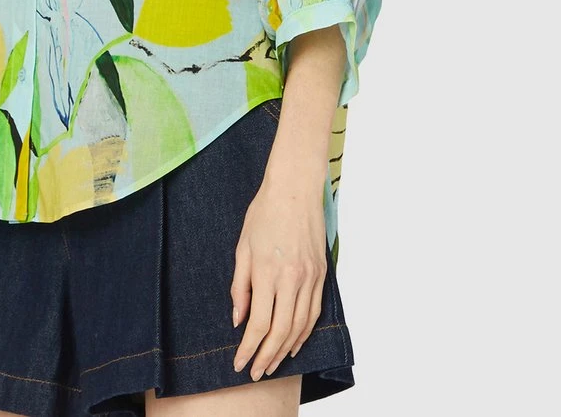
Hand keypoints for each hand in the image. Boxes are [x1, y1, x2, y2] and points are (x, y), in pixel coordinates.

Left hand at [229, 170, 327, 380]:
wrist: (295, 188)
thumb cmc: (265, 212)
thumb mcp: (242, 246)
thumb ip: (240, 285)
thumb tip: (239, 319)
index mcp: (267, 271)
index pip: (259, 323)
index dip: (249, 349)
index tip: (240, 363)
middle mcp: (292, 278)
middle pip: (282, 331)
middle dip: (267, 356)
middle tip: (256, 371)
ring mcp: (310, 276)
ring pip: (301, 326)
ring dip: (286, 349)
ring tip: (273, 363)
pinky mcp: (322, 273)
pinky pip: (314, 312)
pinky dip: (305, 332)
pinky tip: (295, 342)